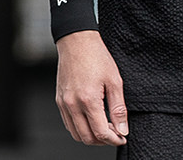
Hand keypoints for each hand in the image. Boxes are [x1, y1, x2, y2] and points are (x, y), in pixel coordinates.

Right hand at [55, 30, 128, 145]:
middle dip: (103, 141)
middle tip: (115, 133)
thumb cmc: (96, 56)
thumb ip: (118, 108)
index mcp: (88, 100)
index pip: (100, 132)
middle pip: (87, 138)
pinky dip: (80, 128)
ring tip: (104, 128)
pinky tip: (91, 120)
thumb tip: (122, 129)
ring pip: (76, 134)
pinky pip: (68, 123)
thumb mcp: (115, 80)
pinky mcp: (59, 100)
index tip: (122, 137)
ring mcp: (63, 104)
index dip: (113, 139)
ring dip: (91, 136)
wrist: (77, 41)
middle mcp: (72, 105)